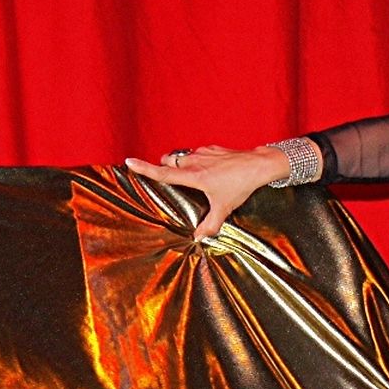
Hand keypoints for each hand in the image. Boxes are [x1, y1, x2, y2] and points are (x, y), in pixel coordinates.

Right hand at [124, 145, 290, 239]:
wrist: (258, 165)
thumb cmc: (240, 185)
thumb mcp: (224, 207)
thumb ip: (210, 224)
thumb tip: (199, 239)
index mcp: (194, 176)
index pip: (163, 172)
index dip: (144, 168)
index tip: (129, 161)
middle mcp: (195, 161)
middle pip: (168, 161)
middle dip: (163, 167)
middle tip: (169, 180)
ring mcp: (204, 152)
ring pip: (181, 156)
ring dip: (180, 164)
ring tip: (191, 178)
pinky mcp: (213, 148)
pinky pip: (197, 153)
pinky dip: (196, 160)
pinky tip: (209, 171)